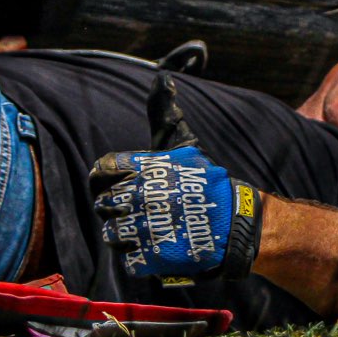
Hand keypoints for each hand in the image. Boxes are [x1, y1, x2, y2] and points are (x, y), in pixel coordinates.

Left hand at [89, 74, 263, 284]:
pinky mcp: (153, 257)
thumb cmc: (207, 182)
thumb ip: (164, 113)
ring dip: (124, 234)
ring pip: (111, 234)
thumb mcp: (183, 145)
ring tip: (143, 231)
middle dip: (115, 208)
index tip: (116, 183)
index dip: (105, 178)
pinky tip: (153, 249)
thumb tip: (161, 77)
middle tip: (136, 210)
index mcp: (145, 168)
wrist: (236, 222)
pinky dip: (138, 257)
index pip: (101, 170)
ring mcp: (146, 228)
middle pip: (103, 204)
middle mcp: (141, 197)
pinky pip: (128, 259)